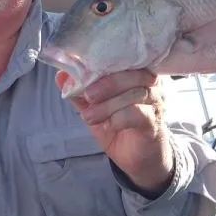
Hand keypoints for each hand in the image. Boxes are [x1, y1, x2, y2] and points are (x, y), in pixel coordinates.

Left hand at [56, 69, 175, 197]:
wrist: (136, 157)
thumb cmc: (118, 125)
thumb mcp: (93, 107)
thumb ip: (79, 91)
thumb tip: (60, 75)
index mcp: (135, 72)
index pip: (123, 58)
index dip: (103, 62)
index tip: (82, 69)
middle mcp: (150, 83)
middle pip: (131, 73)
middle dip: (105, 84)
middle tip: (88, 96)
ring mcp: (155, 102)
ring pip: (133, 94)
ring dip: (107, 106)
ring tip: (90, 117)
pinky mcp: (154, 121)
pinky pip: (137, 114)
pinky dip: (117, 119)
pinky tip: (107, 125)